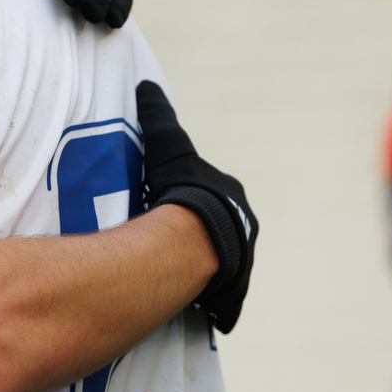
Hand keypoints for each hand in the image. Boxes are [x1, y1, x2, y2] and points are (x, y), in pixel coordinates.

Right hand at [136, 80, 257, 332]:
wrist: (198, 236)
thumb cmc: (184, 188)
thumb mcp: (168, 145)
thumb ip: (158, 115)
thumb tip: (146, 85)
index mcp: (233, 195)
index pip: (215, 194)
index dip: (194, 198)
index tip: (173, 204)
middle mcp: (245, 227)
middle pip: (223, 230)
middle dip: (205, 235)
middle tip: (173, 242)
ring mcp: (242, 260)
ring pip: (224, 264)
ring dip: (208, 268)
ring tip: (179, 273)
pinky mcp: (233, 289)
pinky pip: (223, 297)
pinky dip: (213, 301)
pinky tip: (197, 305)